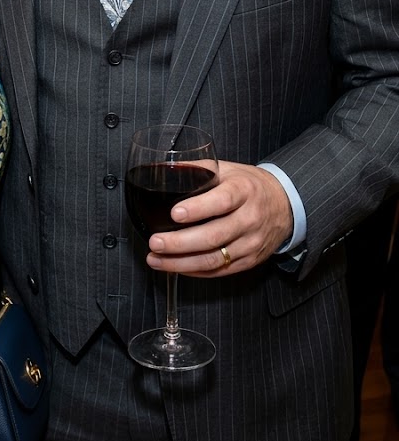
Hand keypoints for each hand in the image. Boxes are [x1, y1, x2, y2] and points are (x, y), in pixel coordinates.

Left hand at [145, 161, 293, 276]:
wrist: (284, 205)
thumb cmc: (249, 185)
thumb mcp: (226, 169)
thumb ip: (197, 170)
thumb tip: (165, 170)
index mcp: (243, 191)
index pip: (221, 201)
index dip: (197, 209)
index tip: (174, 214)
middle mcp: (249, 219)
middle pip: (213, 236)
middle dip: (180, 243)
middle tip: (155, 242)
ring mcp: (250, 243)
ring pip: (214, 259)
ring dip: (181, 263)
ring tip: (156, 259)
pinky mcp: (249, 261)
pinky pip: (219, 271)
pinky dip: (194, 271)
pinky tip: (175, 267)